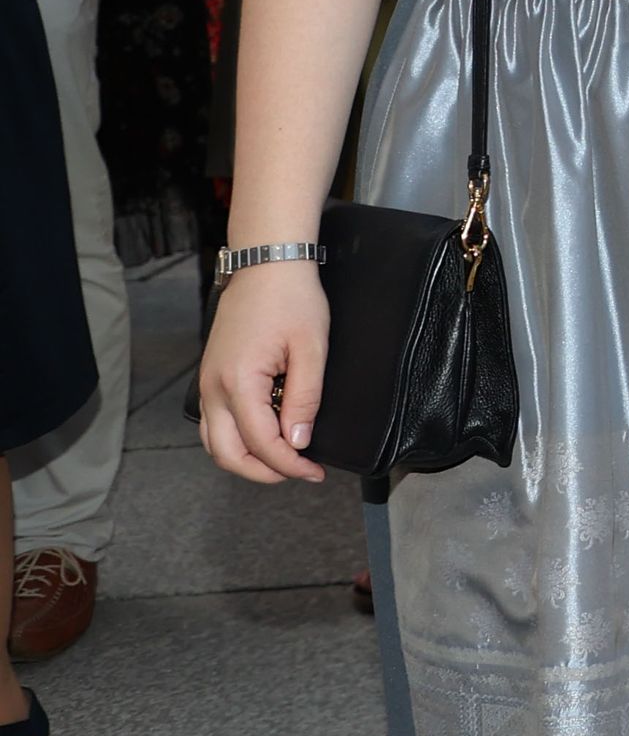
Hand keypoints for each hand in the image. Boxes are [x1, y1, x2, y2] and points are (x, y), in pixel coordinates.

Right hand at [198, 261, 330, 484]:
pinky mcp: (211, 376)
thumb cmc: (292, 300)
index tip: (314, 471)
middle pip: (227, 454)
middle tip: (299, 471)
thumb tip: (298, 442)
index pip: (261, 443)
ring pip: (214, 442)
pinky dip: (236, 438)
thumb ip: (305, 399)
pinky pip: (214, 422)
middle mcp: (213, 387)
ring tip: (284, 458)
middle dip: (263, 471)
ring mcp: (207, 382)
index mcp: (239, 382)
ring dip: (245, 459)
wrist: (266, 264)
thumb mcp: (312, 349)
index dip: (289, 464)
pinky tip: (267, 433)